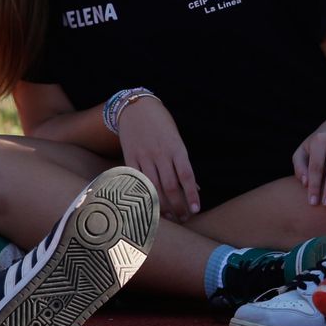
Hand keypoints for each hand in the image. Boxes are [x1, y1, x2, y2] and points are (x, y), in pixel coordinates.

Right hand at [116, 97, 200, 221]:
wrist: (136, 108)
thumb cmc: (162, 125)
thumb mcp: (177, 140)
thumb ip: (183, 164)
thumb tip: (195, 187)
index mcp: (176, 148)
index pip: (187, 176)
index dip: (192, 195)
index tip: (196, 210)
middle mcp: (160, 154)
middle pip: (170, 186)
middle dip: (178, 205)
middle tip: (183, 218)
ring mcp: (144, 157)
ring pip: (153, 187)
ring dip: (162, 205)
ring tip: (170, 216)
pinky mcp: (129, 158)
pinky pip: (136, 181)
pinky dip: (143, 194)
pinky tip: (148, 205)